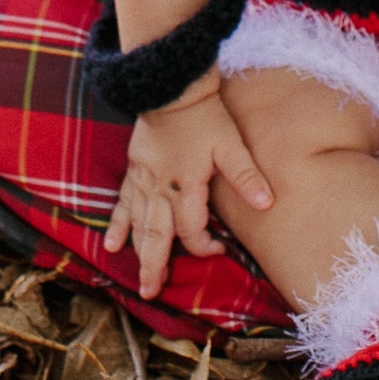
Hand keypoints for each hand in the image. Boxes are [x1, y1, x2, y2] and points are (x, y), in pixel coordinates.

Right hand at [103, 73, 272, 298]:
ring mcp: (143, 179)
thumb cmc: (205, 115)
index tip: (218, 249)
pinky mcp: (134, 168)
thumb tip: (267, 203)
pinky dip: (117, 224)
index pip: (191, 229)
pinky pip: (122, 202)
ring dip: (138, 252)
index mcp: (186, 185)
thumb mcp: (231, 144)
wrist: (173, 85)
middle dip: (155, 266)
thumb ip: (246, 176)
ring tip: (138, 279)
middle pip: (156, 236)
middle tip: (151, 294)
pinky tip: (111, 243)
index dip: (204, 246)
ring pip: (138, 224)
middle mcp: (161, 188)